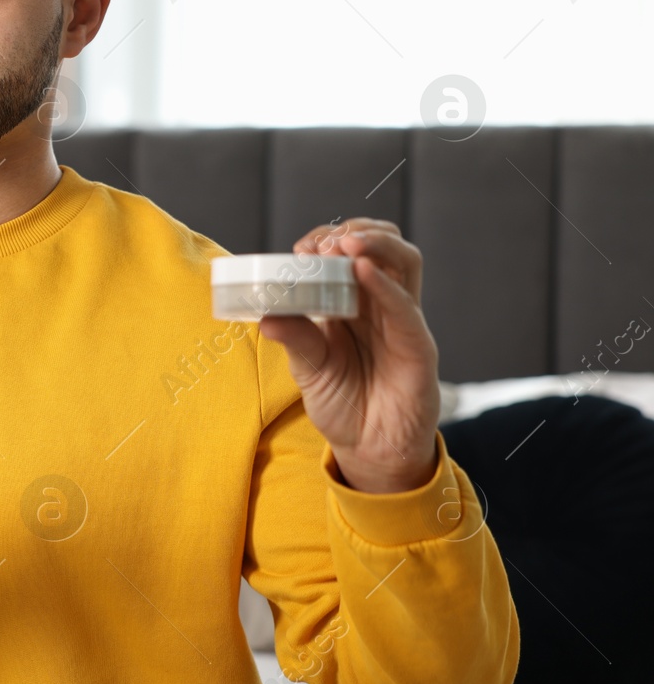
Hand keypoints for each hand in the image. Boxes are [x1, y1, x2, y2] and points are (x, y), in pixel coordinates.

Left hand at [255, 219, 440, 493]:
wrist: (371, 450)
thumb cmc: (343, 404)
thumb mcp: (309, 368)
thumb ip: (295, 338)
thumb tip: (264, 316)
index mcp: (353, 304)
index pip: (350, 254)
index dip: (328, 241)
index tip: (301, 248)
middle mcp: (381, 305)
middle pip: (382, 247)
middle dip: (353, 233)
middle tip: (323, 243)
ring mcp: (404, 321)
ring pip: (404, 262)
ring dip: (375, 244)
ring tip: (344, 244)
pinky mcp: (419, 346)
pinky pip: (406, 307)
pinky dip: (385, 285)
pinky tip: (362, 271)